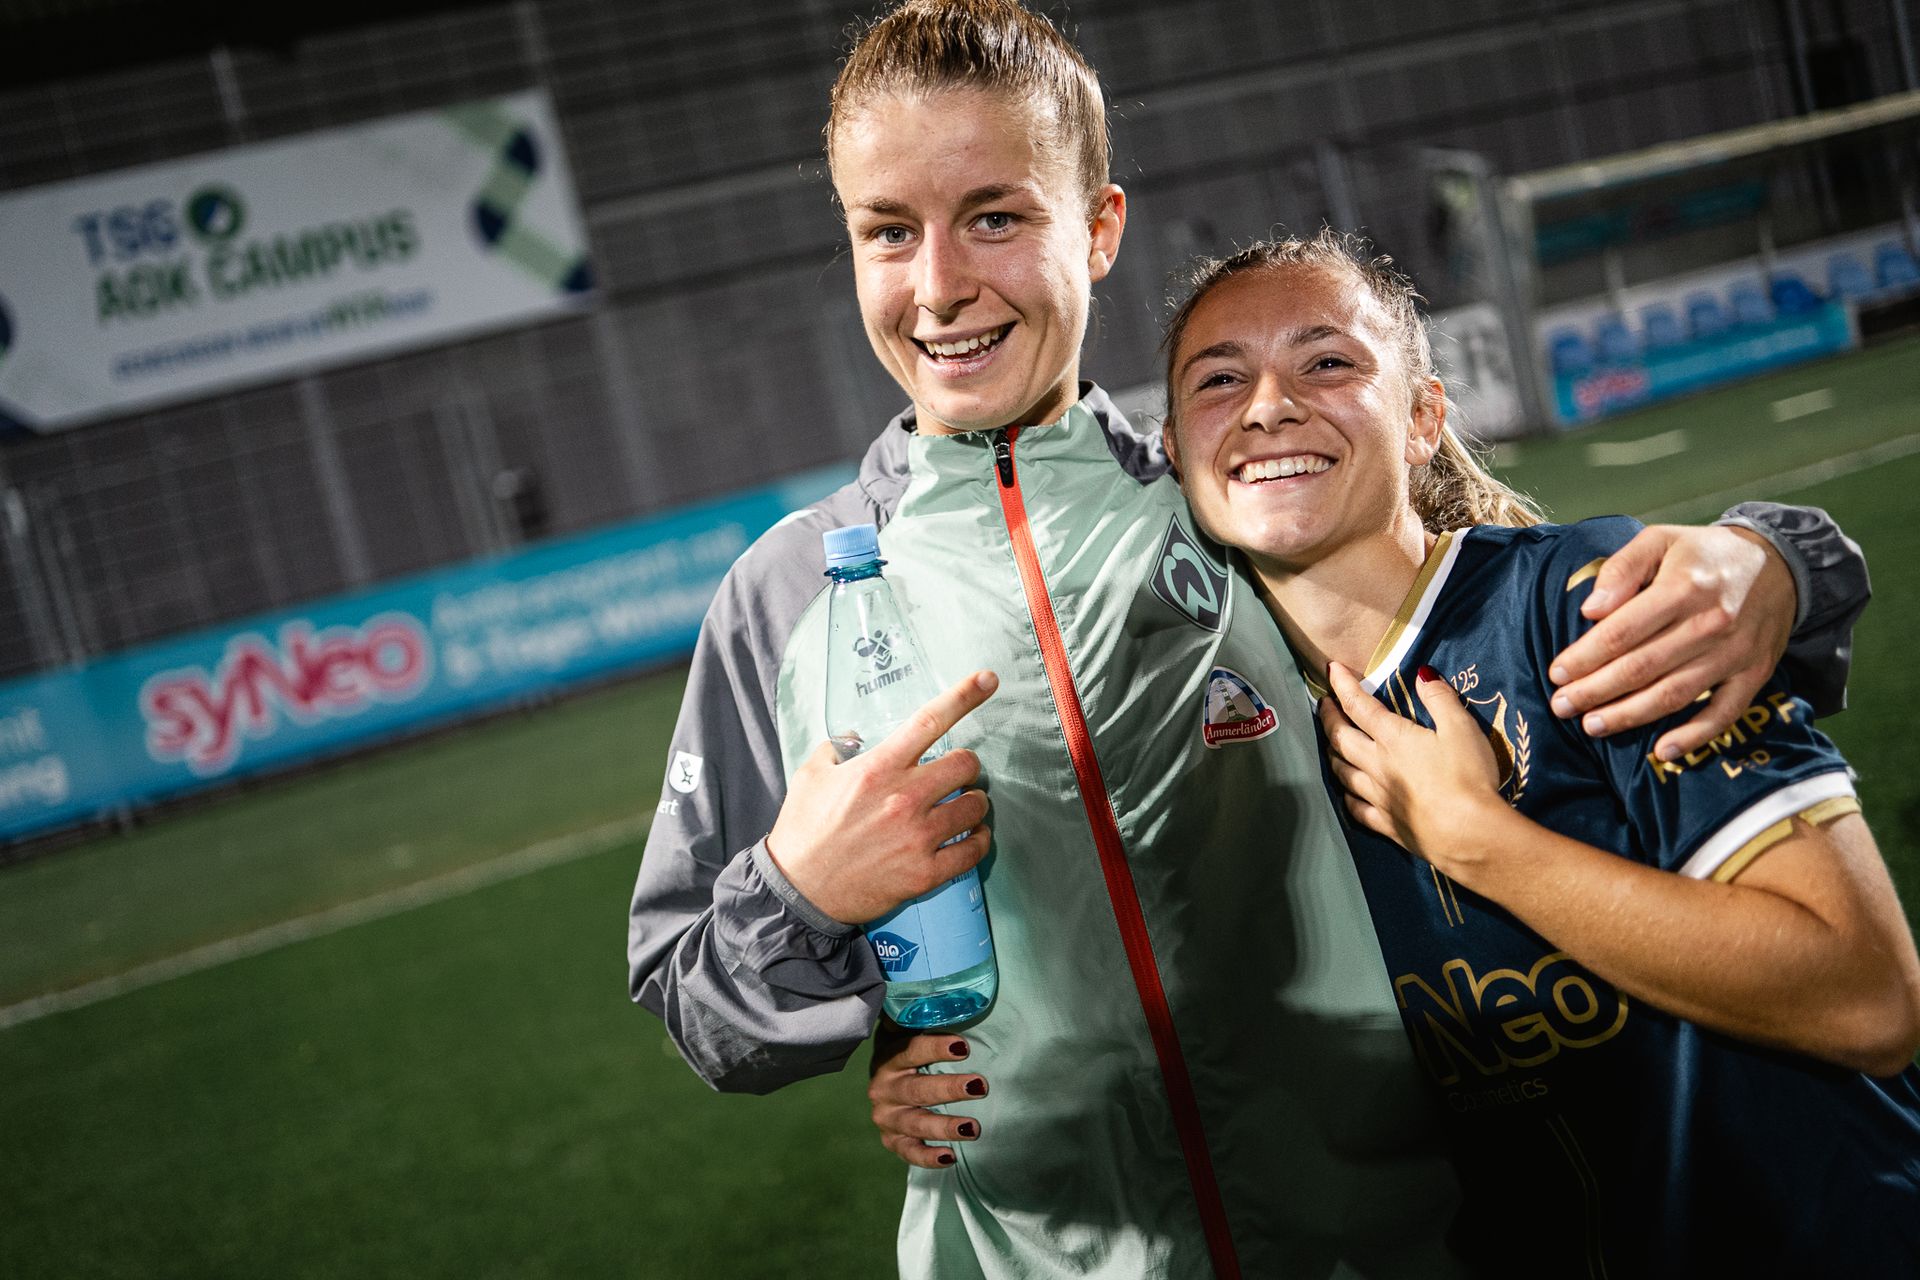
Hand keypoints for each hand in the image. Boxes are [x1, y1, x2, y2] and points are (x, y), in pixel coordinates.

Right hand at [765, 670, 997, 923]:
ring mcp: (917, 837)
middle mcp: (903, 798)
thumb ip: (837, 748)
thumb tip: (856, 737)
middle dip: (966, 766)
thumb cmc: (803, 830)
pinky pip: (974, 850)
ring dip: (974, 803)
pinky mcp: (925, 873)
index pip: (930, 721)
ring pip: (975, 806)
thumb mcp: (810, 775)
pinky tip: (970, 836)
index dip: (964, 696)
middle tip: (955, 776)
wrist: (798, 891)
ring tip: (962, 806)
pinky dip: (978, 840)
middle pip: (965, 764)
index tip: (988, 679)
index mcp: (877, 768)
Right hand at [869, 1026, 984, 1168]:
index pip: (912, 1051)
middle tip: (980, 1086)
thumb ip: (922, 1017)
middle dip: (948, 1089)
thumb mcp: (909, 1032)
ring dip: (943, 1126)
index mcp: (889, 1057)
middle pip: (916, 1090)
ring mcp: (886, 1117)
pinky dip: (927, 1157)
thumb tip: (946, 989)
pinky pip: (908, 1152)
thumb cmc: (909, 1052)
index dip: (937, 1048)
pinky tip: (949, 1157)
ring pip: (914, 1124)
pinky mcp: (891, 1140)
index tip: (964, 1046)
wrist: (885, 1082)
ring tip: (973, 1128)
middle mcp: (883, 1088)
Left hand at [1320, 662, 1506, 872]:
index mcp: (1393, 739)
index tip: (1331, 670)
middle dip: (1329, 718)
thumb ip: (1440, 699)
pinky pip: (1357, 809)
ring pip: (1343, 773)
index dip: (1343, 685)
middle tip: (1323, 705)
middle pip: (1341, 739)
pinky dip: (1347, 797)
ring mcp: (1378, 797)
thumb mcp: (1461, 728)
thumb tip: (1422, 673)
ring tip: (1330, 744)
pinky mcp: (1386, 825)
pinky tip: (1346, 794)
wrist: (1469, 834)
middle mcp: (1377, 766)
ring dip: (1333, 754)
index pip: (1359, 706)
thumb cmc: (1468, 777)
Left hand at [1547, 525, 1794, 760]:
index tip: (1557, 674)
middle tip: (1561, 707)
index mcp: (1683, 587)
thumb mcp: (1660, 540)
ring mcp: (1735, 653)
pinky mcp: (1754, 674)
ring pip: (1674, 694)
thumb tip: (1590, 611)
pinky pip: (1724, 713)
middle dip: (1595, 691)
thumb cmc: (1704, 554)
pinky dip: (1694, 736)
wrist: (1780, 564)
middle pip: (1642, 667)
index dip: (1585, 657)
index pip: (1622, 631)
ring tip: (1592, 726)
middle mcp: (1711, 623)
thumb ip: (1622, 569)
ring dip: (1630, 716)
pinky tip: (1662, 752)